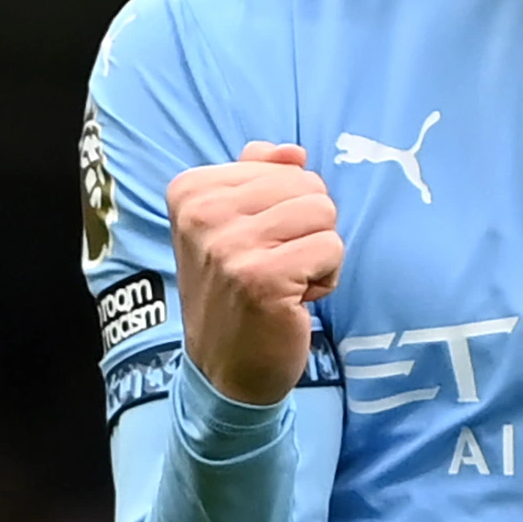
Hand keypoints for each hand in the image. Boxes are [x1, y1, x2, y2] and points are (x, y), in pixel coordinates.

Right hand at [168, 142, 342, 406]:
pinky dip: (325, 278)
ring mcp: (230, 246)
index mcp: (190, 190)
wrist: (224, 369)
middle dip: (307, 229)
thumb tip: (293, 151)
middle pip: (308, 185)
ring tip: (284, 282)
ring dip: (317, 253)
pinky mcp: (263, 277)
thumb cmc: (235, 292)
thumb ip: (259, 176)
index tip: (255, 245)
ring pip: (324, 212)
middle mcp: (202, 213)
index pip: (282, 166)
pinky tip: (294, 301)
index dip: (285, 208)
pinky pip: (332, 248)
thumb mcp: (232, 225)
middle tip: (274, 266)